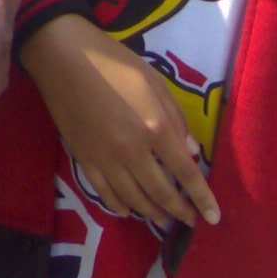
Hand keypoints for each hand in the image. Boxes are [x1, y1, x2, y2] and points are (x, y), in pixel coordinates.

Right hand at [21, 14, 219, 231]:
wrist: (63, 56)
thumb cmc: (112, 61)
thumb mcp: (153, 80)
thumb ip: (175, 116)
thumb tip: (190, 151)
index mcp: (154, 127)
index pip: (185, 172)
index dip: (202, 197)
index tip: (213, 217)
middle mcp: (132, 151)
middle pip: (161, 192)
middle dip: (180, 210)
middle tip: (190, 220)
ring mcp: (105, 159)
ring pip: (134, 199)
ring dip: (152, 213)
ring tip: (164, 220)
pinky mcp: (84, 159)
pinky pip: (104, 193)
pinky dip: (120, 206)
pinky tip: (129, 211)